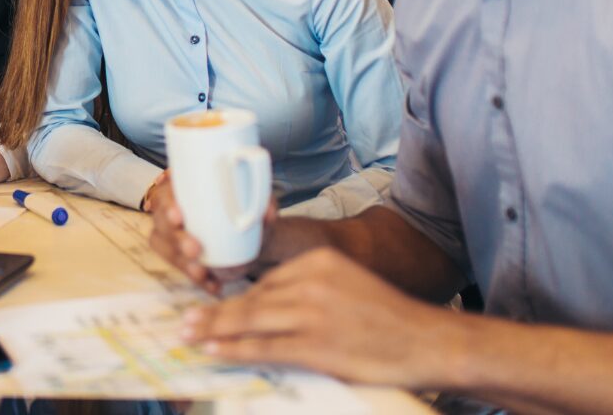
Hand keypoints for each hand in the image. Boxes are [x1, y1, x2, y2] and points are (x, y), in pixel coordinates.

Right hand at [147, 173, 269, 292]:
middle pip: (160, 220)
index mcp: (185, 185)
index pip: (166, 190)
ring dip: (181, 261)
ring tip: (202, 274)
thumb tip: (266, 213)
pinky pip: (177, 267)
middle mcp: (172, 206)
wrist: (253, 238)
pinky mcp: (176, 254)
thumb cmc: (251, 212)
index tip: (179, 216)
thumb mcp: (261, 204)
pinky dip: (196, 278)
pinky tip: (213, 285)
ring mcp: (170, 232)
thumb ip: (265, 205)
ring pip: (163, 245)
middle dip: (174, 237)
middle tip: (195, 249)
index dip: (167, 203)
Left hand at [180, 246, 462, 388]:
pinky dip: (235, 349)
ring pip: (251, 320)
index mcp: (318, 262)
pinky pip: (265, 347)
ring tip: (190, 336)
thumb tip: (270, 308)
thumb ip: (311, 289)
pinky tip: (215, 351)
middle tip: (184, 321)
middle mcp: (311, 282)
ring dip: (215, 329)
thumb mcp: (347, 285)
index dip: (235, 296)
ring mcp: (312, 314)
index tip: (211, 302)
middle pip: (252, 298)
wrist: (428, 340)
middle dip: (215, 312)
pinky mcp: (317, 345)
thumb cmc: (389, 318)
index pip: (265, 280)